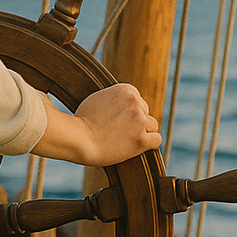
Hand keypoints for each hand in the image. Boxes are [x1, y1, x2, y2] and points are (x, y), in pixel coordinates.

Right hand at [31, 83, 161, 166]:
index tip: (119, 119)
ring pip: (152, 125)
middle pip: (145, 112)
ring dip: (142, 132)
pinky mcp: (142, 139)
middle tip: (120, 130)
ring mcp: (139, 120)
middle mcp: (135, 102)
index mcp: (125, 90)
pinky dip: (148, 144)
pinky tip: (136, 146)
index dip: (129, 111)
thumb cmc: (83, 120)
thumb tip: (123, 103)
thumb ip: (114, 98)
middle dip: (136, 121)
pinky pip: (156, 140)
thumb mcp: (98, 98)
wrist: (79, 138)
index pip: (138, 100)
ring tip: (126, 138)